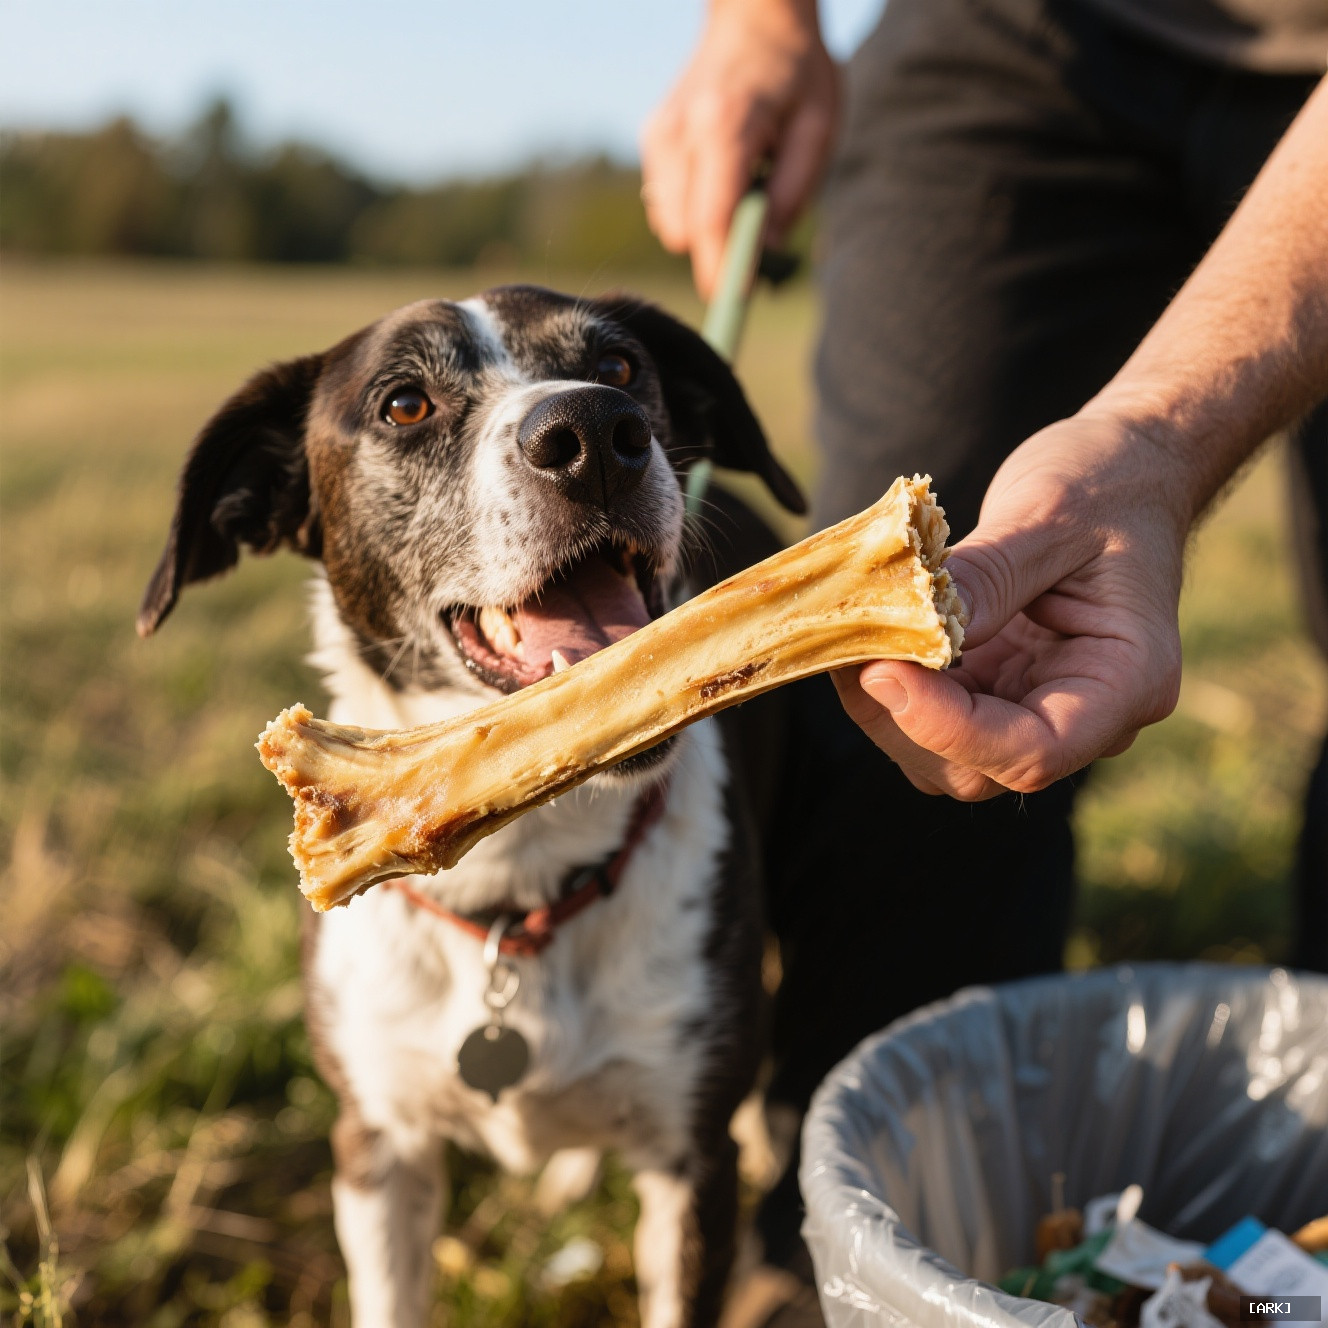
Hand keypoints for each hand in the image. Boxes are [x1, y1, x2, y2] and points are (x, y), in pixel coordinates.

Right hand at [641, 0, 838, 298]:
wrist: (755, 16)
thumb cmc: (796, 72)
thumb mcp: (819, 130)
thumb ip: (793, 194)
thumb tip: (764, 251)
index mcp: (723, 126)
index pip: (711, 218)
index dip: (722, 267)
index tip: (736, 300)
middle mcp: (679, 133)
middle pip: (683, 231)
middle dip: (716, 252)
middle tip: (758, 237)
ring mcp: (659, 136)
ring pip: (669, 224)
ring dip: (704, 230)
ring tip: (743, 189)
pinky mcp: (652, 141)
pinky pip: (664, 206)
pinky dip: (691, 211)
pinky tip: (720, 180)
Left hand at [833, 414, 1190, 799]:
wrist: (1124, 470)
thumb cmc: (1108, 483)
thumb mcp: (1050, 515)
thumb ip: (988, 576)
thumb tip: (915, 628)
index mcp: (1127, 679)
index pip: (1035, 751)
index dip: (949, 729)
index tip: (883, 672)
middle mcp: (1085, 713)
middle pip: (979, 769)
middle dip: (902, 719)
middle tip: (853, 647)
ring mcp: (1033, 706)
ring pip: (943, 758)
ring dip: (884, 709)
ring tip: (853, 635)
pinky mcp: (992, 690)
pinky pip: (931, 718)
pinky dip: (887, 686)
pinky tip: (864, 635)